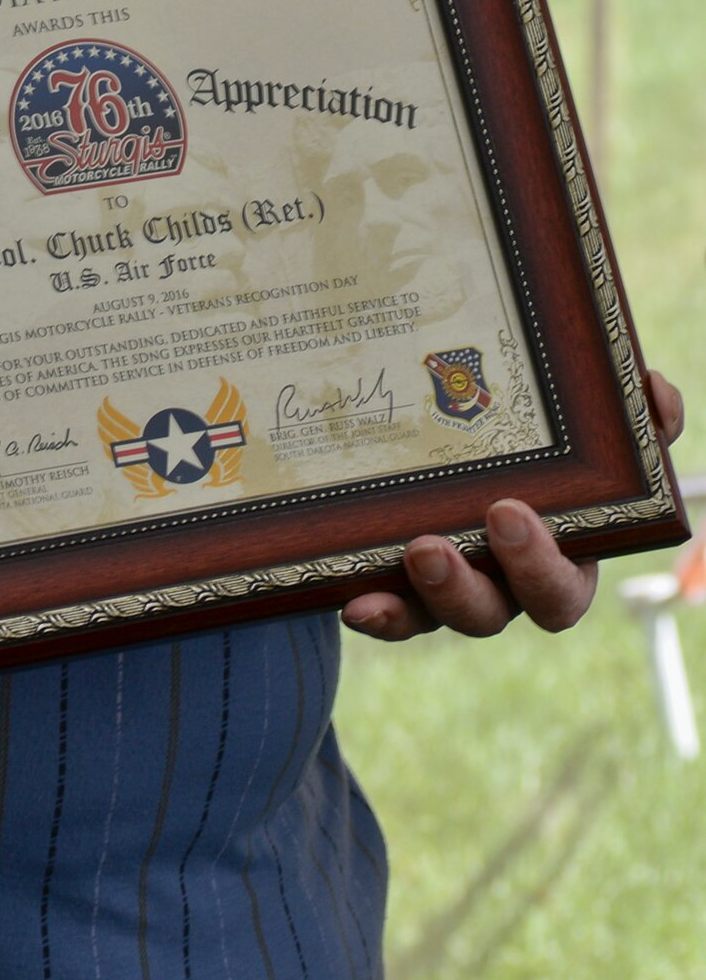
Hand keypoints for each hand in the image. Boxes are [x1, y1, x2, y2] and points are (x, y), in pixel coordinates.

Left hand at [342, 368, 685, 641]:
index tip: (506, 512)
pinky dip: (378, 610)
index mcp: (556, 558)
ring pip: (440, 614)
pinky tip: (351, 603)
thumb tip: (653, 391)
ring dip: (427, 593)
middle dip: (468, 585)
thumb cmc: (550, 440)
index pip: (559, 587)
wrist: (469, 433)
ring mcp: (451, 583)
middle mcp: (501, 583)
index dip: (538, 566)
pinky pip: (393, 609)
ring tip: (412, 551)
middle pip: (493, 613)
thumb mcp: (589, 426)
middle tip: (434, 543)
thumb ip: (635, 415)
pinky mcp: (403, 580)